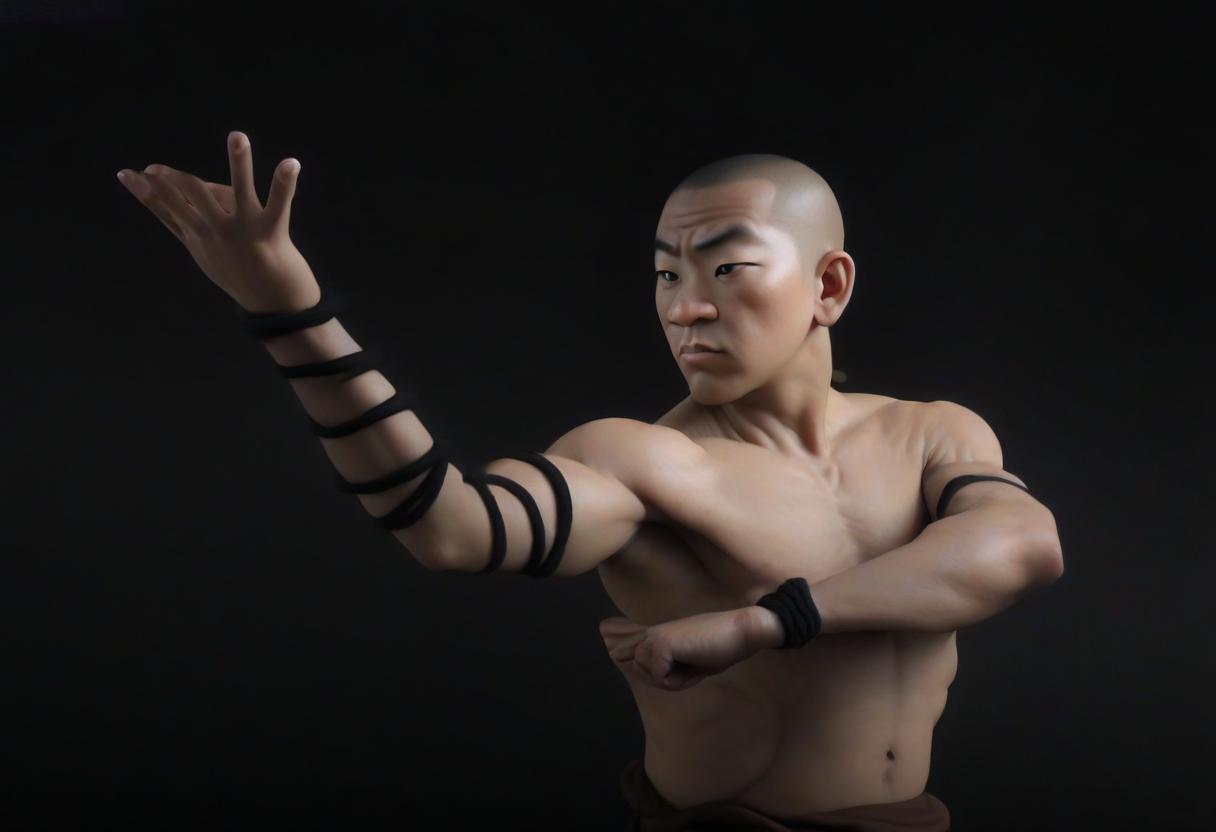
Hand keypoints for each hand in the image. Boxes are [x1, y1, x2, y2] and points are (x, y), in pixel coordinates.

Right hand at [117, 131, 320, 313]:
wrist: (276, 305)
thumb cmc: (242, 274)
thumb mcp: (210, 252)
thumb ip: (194, 221)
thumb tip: (189, 187)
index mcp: (200, 237)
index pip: (166, 211)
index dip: (146, 192)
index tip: (127, 173)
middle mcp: (217, 233)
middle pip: (189, 198)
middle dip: (171, 181)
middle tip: (158, 168)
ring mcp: (243, 231)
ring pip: (236, 190)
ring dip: (239, 161)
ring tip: (238, 136)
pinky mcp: (270, 233)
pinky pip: (279, 204)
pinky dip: (285, 183)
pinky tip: (291, 163)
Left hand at [599, 608, 760, 691]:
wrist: (741, 633)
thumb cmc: (720, 648)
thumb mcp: (687, 662)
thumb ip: (662, 667)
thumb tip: (633, 662)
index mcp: (655, 633)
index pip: (622, 643)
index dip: (617, 647)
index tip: (609, 638)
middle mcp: (651, 632)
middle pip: (629, 662)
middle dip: (657, 677)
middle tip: (687, 663)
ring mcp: (654, 636)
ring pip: (646, 674)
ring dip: (672, 679)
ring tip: (693, 662)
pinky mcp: (661, 643)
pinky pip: (659, 677)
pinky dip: (679, 679)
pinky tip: (694, 661)